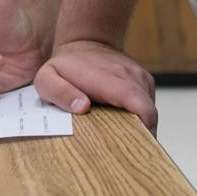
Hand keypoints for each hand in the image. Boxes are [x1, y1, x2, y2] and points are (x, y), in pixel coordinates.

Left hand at [33, 40, 157, 135]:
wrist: (87, 41)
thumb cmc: (66, 66)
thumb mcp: (48, 78)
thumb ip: (60, 93)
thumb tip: (83, 107)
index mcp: (105, 77)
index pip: (134, 99)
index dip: (144, 123)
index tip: (141, 143)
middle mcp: (127, 75)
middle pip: (147, 111)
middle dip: (142, 134)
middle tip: (125, 154)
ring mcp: (139, 76)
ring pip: (149, 109)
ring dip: (139, 126)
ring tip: (121, 136)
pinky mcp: (144, 80)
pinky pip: (148, 104)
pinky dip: (140, 116)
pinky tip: (123, 120)